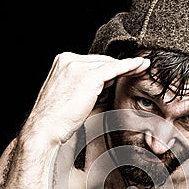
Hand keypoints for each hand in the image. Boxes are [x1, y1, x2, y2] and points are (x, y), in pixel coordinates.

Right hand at [24, 52, 149, 143]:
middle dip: (120, 66)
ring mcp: (77, 66)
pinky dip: (129, 66)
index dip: (109, 69)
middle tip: (139, 68)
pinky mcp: (87, 76)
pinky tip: (140, 66)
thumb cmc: (57, 120)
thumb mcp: (73, 98)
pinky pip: (114, 68)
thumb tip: (107, 88)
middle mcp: (68, 60)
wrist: (45, 128)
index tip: (124, 72)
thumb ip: (88, 89)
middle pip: (101, 61)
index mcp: (62, 63)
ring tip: (143, 67)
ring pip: (108, 64)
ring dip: (127, 67)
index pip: (91, 63)